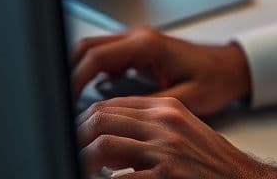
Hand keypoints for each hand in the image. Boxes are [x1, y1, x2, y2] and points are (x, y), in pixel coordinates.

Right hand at [72, 26, 251, 116]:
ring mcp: (138, 42)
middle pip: (87, 47)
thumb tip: (115, 117)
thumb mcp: (182, 99)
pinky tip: (94, 98)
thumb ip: (147, 105)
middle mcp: (140, 38)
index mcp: (148, 44)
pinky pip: (105, 57)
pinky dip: (92, 74)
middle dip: (70, 73)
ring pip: (94, 50)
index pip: (96, 55)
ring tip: (75, 104)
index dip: (74, 78)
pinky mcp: (138, 51)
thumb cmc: (215, 78)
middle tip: (64, 104)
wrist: (232, 67)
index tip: (64, 100)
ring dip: (80, 73)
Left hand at [76, 95, 276, 178]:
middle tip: (65, 149)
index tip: (71, 133)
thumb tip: (108, 138)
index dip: (84, 119)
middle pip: (101, 118)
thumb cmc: (212, 163)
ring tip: (75, 166)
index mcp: (167, 108)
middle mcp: (164, 123)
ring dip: (81, 159)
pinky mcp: (166, 176)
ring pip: (103, 146)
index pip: (111, 104)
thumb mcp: (182, 133)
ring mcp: (164, 150)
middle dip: (76, 135)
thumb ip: (148, 129)